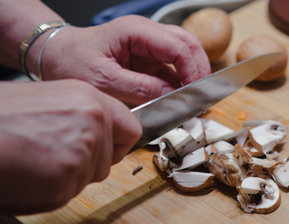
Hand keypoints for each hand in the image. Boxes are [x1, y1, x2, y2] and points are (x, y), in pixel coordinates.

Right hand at [0, 80, 141, 214]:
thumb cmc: (0, 116)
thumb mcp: (49, 99)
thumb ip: (82, 115)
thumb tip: (103, 133)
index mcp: (90, 98)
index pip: (131, 129)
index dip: (118, 143)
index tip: (107, 149)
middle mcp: (92, 123)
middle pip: (108, 160)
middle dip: (87, 164)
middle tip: (52, 156)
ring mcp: (81, 153)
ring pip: (87, 179)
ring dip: (65, 178)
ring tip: (31, 161)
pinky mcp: (63, 181)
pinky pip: (66, 195)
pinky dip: (47, 193)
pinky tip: (25, 174)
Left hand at [34, 16, 210, 104]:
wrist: (56, 56)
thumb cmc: (73, 62)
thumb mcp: (102, 80)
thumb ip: (138, 88)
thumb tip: (170, 95)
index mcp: (135, 31)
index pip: (177, 46)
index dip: (191, 70)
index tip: (195, 93)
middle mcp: (146, 33)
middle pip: (188, 43)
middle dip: (199, 69)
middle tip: (202, 95)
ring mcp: (148, 45)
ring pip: (184, 53)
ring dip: (193, 74)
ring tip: (196, 96)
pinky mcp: (147, 58)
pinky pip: (172, 67)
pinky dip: (181, 81)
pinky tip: (182, 96)